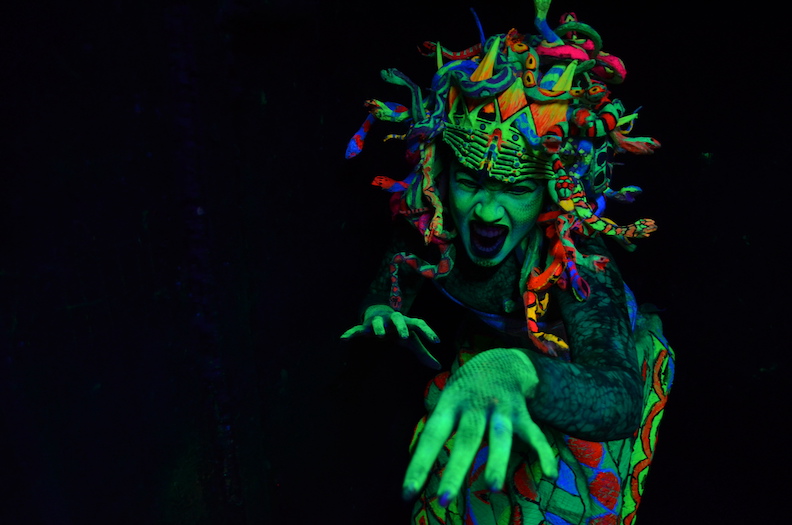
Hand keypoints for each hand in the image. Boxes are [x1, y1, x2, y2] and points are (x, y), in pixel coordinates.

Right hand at [340, 305, 441, 368]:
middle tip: (405, 337)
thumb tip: (438, 366)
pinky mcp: (364, 326)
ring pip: (377, 322)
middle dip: (401, 326)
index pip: (419, 323)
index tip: (437, 341)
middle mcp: (393, 319)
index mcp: (406, 322)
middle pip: (398, 318)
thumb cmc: (400, 330)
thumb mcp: (412, 341)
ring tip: (379, 335)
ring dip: (378, 327)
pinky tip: (343, 339)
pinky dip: (350, 333)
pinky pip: (356, 329)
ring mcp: (378, 322)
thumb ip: (424, 353)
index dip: (428, 332)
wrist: (380, 313)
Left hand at [402, 348, 557, 504]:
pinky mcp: (522, 413)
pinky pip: (534, 434)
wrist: (502, 359)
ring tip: (493, 488)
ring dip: (497, 461)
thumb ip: (440, 427)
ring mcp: (500, 409)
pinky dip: (543, 454)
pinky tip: (550, 475)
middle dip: (456, 470)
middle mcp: (475, 405)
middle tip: (444, 500)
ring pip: (499, 436)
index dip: (420, 463)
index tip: (407, 492)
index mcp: (451, 403)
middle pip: (466, 439)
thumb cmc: (467, 388)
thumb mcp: (448, 398)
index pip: (432, 436)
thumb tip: (420, 464)